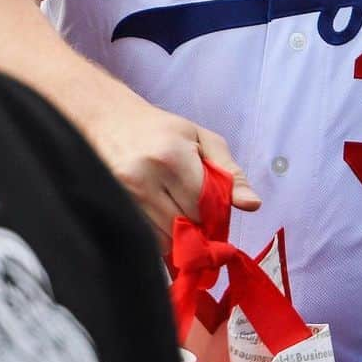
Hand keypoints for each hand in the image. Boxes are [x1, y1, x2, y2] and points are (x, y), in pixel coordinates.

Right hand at [88, 92, 261, 248]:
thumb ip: (230, 172)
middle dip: (198, 223)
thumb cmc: (161, 129)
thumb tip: (253, 205)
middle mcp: (144, 179)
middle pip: (185, 226)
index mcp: (171, 157)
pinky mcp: (112, 209)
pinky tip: (160, 214)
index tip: (217, 209)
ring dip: (178, 233)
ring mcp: (124, 197)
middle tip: (197, 207)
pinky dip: (159, 235)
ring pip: (165, 240)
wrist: (109, 121)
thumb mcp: (201, 139)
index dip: (216, 212)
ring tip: (176, 207)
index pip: (204, 206)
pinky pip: (146, 240)